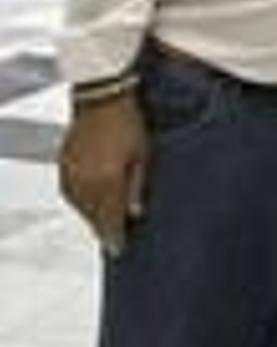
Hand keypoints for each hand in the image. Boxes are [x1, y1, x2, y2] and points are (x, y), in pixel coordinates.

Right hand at [59, 93, 148, 252]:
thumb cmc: (127, 121)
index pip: (109, 223)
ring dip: (93, 214)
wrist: (102, 96)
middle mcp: (85, 185)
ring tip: (106, 216)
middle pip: (93, 219)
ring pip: (81, 208)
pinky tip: (93, 197)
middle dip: (104, 227)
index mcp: (106, 183)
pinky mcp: (64, 167)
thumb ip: (137, 186)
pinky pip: (72, 194)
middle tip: (115, 235)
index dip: (115, 239)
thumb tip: (135, 213)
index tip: (120, 249)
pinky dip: (82, 200)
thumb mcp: (143, 154)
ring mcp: (71, 176)